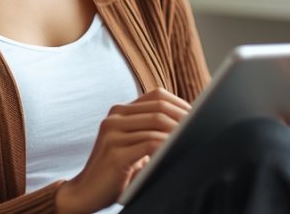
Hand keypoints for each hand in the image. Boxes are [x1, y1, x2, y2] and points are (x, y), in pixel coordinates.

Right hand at [55, 88, 190, 213]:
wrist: (85, 193)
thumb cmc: (116, 173)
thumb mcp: (134, 147)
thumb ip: (152, 133)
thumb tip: (190, 125)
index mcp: (119, 112)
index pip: (156, 95)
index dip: (180, 103)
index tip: (199, 114)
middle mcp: (114, 117)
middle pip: (159, 108)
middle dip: (184, 117)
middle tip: (204, 127)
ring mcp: (112, 133)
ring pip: (156, 124)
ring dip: (180, 133)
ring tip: (196, 139)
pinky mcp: (114, 152)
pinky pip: (149, 143)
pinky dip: (167, 146)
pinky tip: (178, 152)